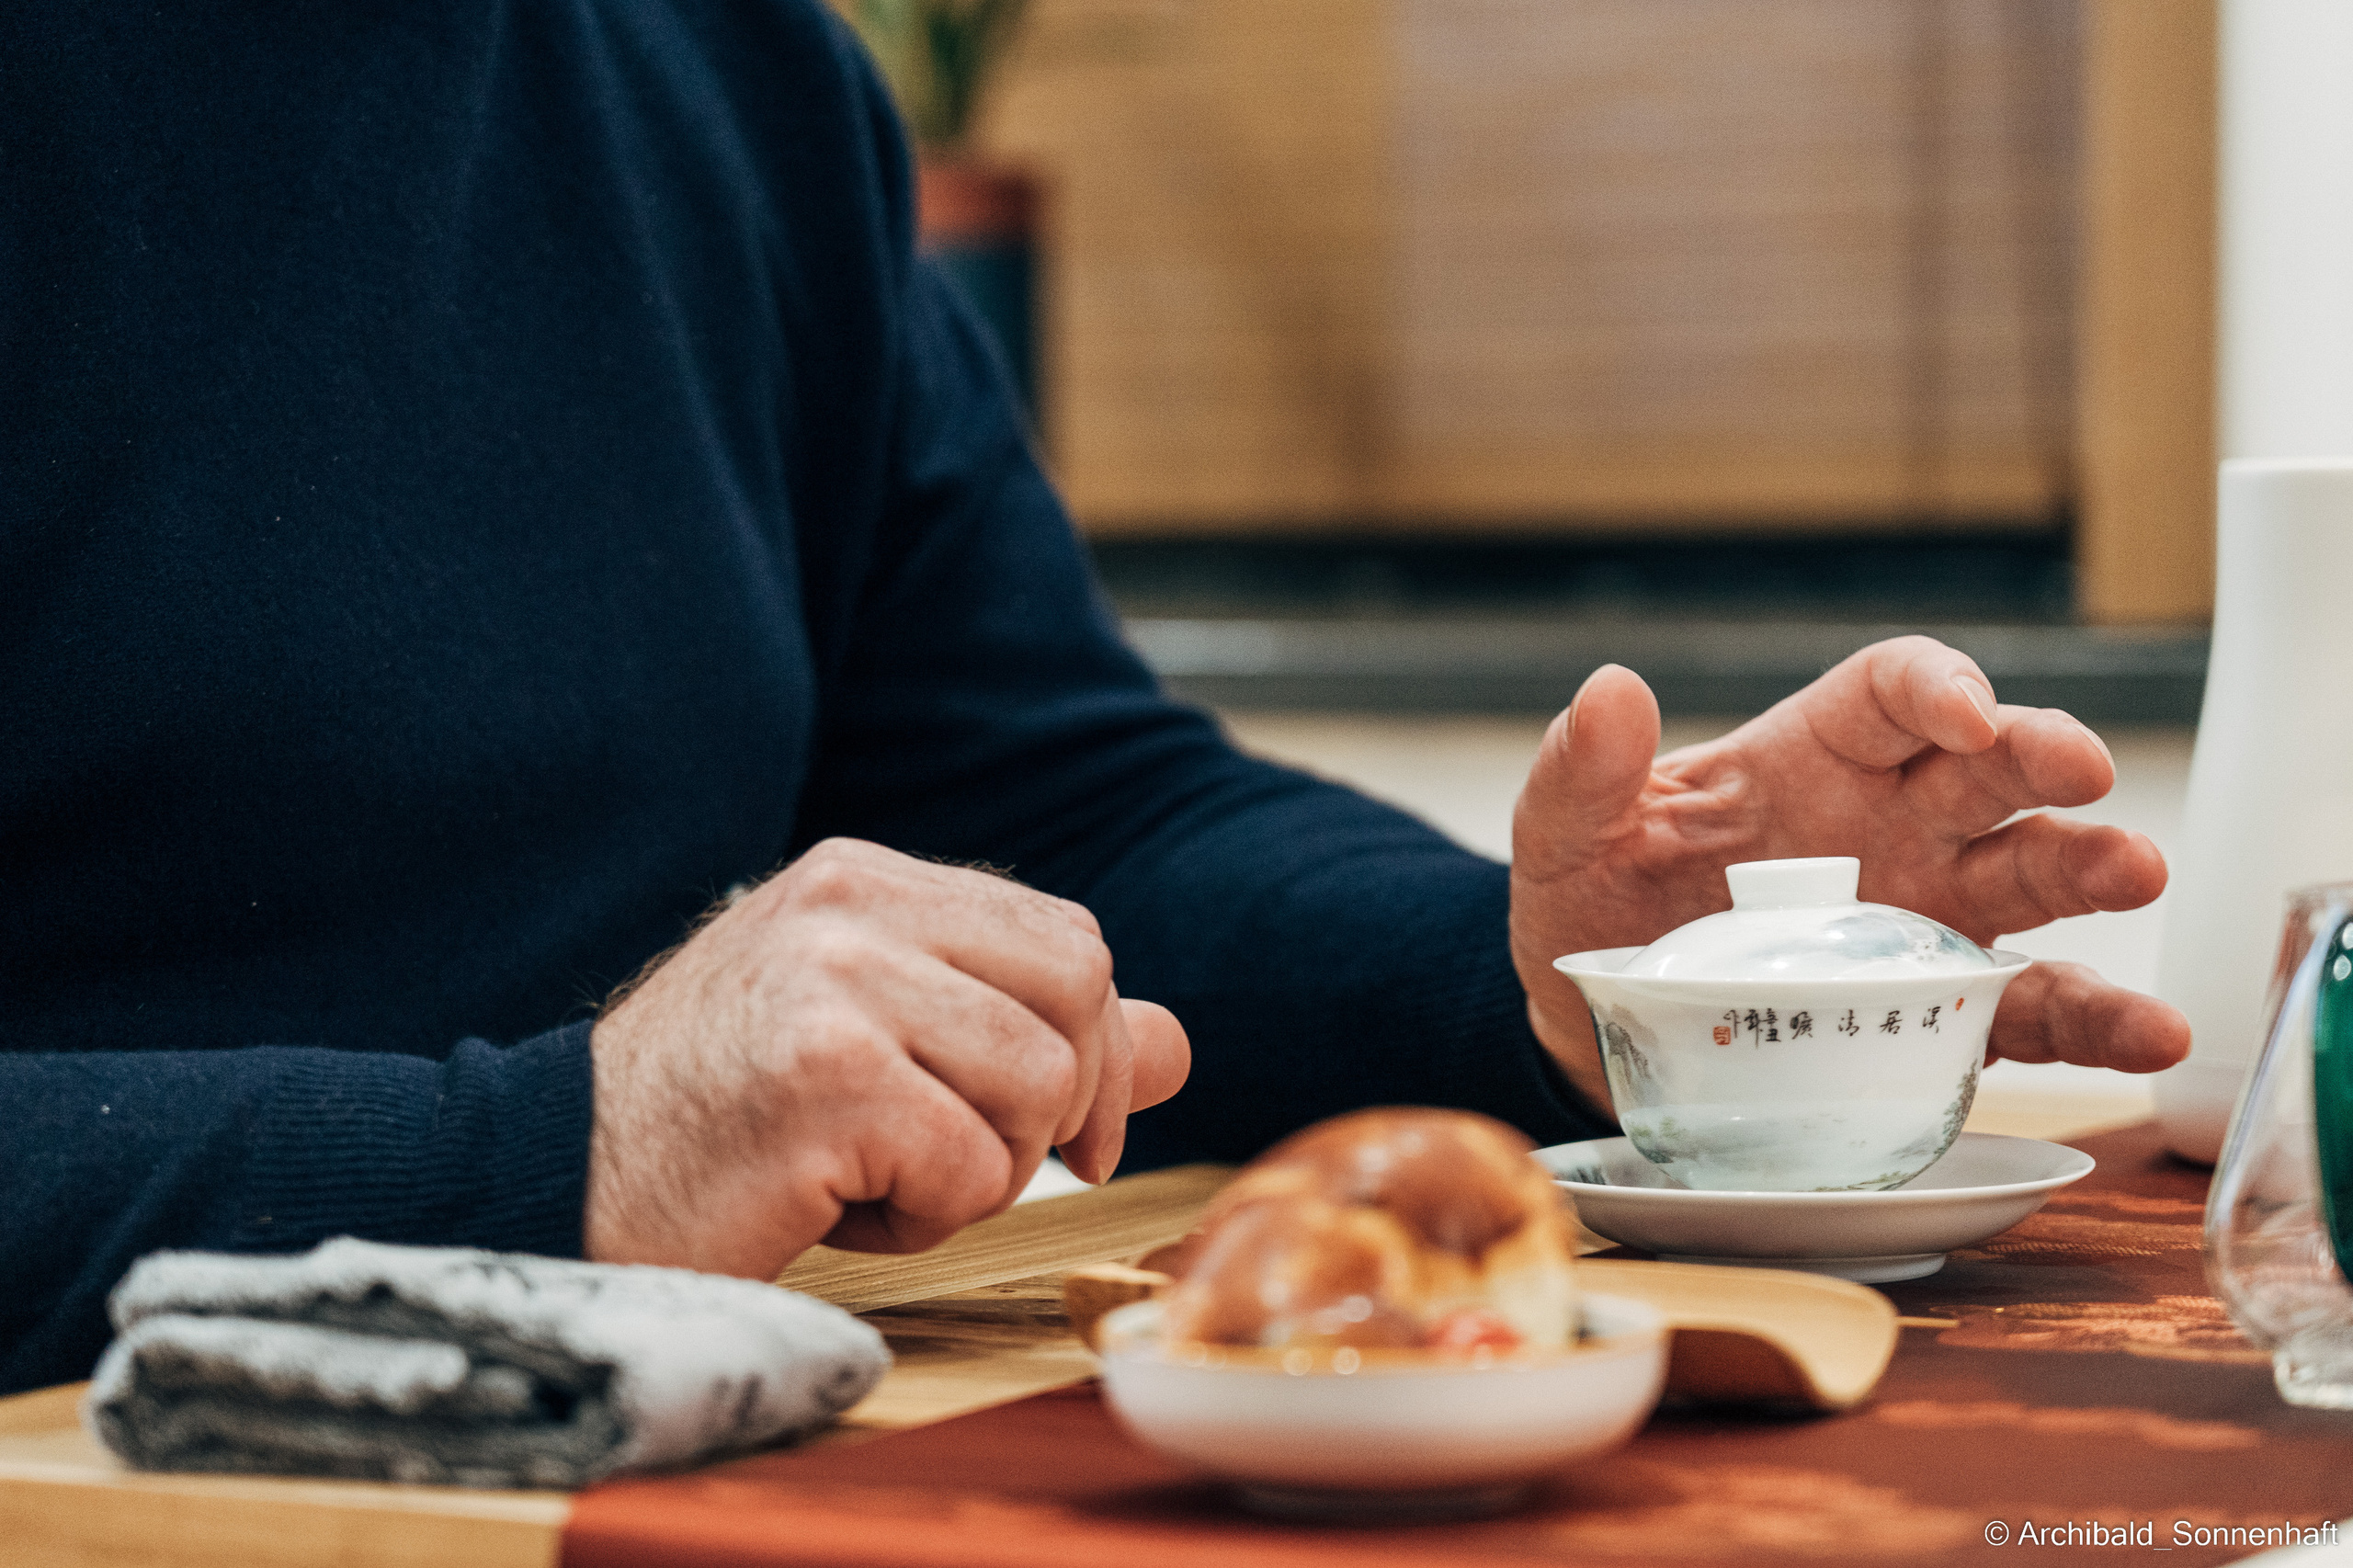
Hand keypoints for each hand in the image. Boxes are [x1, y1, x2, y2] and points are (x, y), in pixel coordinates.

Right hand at [583, 838, 1190, 1275]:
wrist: (553, 1180)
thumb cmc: (718, 1119)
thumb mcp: (879, 1040)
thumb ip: (1025, 1024)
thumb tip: (1177, 1039)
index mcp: (865, 878)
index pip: (1068, 937)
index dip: (1093, 1047)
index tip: (1057, 1128)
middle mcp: (851, 907)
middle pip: (1080, 992)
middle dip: (1059, 1106)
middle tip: (971, 1161)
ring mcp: (835, 986)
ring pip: (1038, 1085)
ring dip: (982, 1171)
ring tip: (879, 1177)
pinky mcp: (824, 1080)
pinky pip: (973, 1166)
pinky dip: (926, 1217)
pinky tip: (837, 1206)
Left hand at [1509, 636, 2188, 1109]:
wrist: (1594, 1031)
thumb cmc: (1591, 907)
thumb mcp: (1562, 837)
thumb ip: (1581, 770)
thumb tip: (1611, 691)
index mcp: (1810, 757)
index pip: (1891, 694)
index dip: (1935, 687)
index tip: (1959, 711)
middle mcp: (1890, 825)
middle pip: (1987, 769)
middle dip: (2042, 757)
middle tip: (2084, 773)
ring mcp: (1925, 918)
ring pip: (2030, 876)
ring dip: (2091, 869)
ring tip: (2140, 871)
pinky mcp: (1940, 1015)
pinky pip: (2029, 1008)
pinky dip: (2093, 1020)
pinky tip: (2146, 1031)